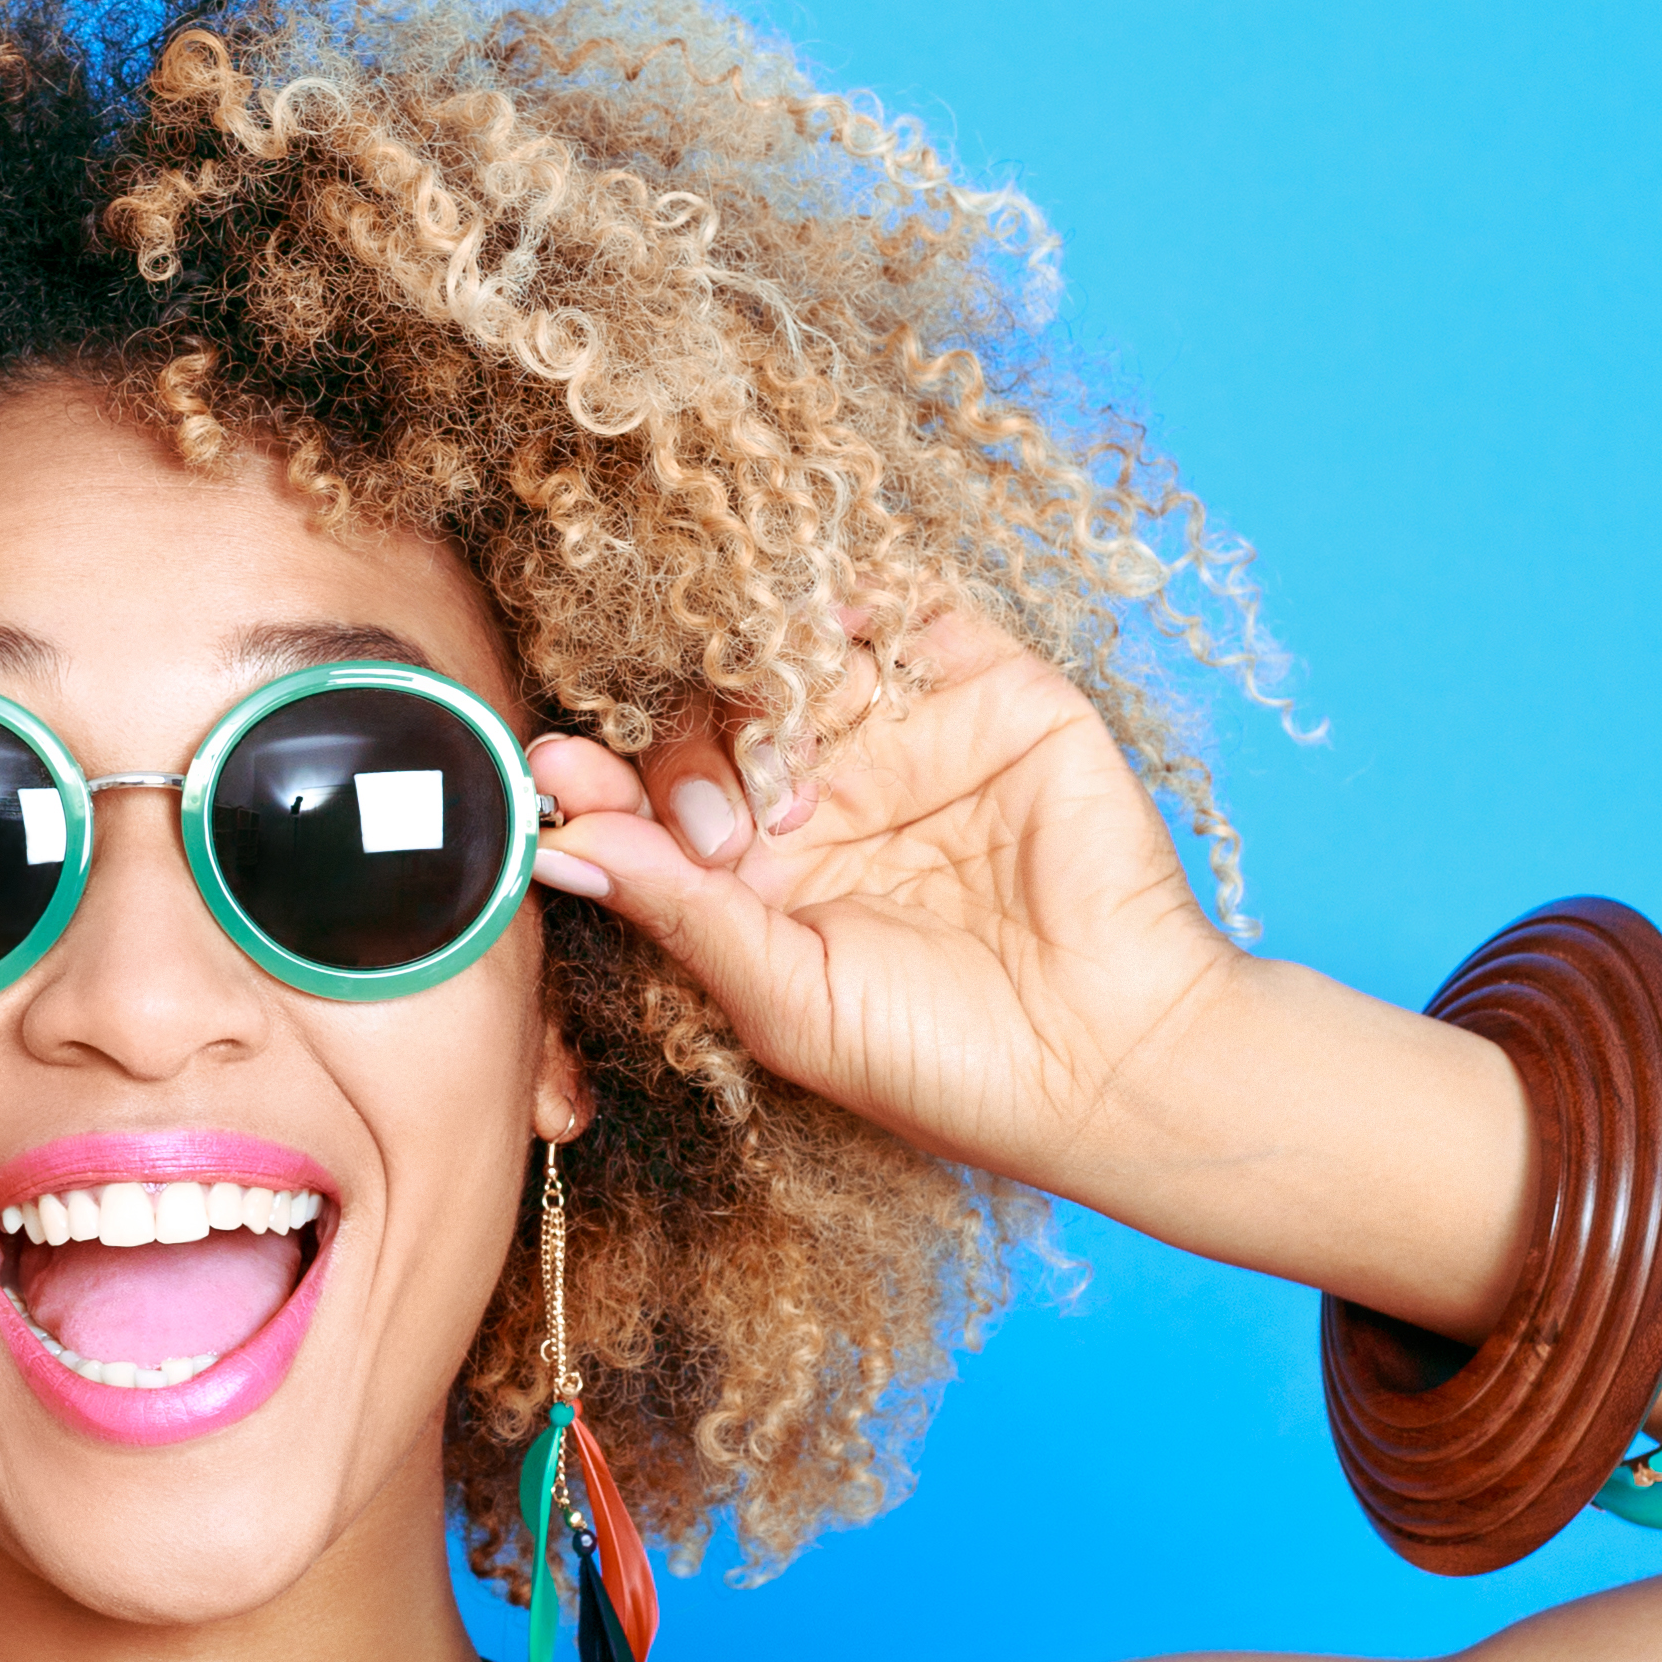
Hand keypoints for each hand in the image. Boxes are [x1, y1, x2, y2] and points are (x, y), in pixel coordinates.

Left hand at [527, 609, 1236, 1209]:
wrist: (1108, 1057)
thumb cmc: (941, 1061)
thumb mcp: (783, 995)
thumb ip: (677, 910)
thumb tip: (553, 845)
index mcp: (762, 878)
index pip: (656, 801)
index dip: (602, 782)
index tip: (556, 775)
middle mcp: (827, 798)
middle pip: (714, 719)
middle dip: (688, 758)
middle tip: (724, 833)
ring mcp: (908, 739)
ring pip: (799, 657)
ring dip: (763, 680)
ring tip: (778, 758)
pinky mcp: (993, 694)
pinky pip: (914, 614)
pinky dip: (862, 600)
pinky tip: (824, 626)